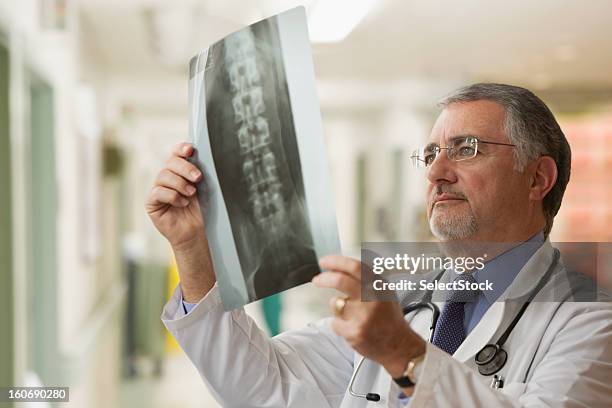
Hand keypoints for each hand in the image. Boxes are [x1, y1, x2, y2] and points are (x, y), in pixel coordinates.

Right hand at [146, 142, 203, 249]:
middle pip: (170, 162)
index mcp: (180, 171)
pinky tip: (182, 203)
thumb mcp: (203, 188)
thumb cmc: (201, 210)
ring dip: (180, 183)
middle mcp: (167, 178)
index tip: (190, 150)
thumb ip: (199, 173)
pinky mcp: (152, 202)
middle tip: (198, 178)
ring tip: (191, 194)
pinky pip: (158, 192)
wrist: (196, 232)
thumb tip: (199, 157)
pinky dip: (172, 196)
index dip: (181, 149)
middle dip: (185, 168)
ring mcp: (158, 189)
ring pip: (163, 175)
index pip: (176, 154)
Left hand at [312, 255, 425, 378]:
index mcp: (379, 286)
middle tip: (317, 280)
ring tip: (351, 316)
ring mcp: (363, 316)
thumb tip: (340, 268)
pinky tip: (353, 328)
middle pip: (341, 281)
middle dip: (325, 279)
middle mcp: (372, 299)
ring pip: (336, 304)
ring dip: (338, 308)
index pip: (355, 267)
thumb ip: (366, 280)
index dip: (336, 262)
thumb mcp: (384, 292)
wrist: (399, 346)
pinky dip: (340, 325)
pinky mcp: (355, 332)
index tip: (325, 262)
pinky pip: (335, 323)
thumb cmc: (389, 318)